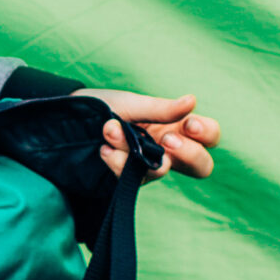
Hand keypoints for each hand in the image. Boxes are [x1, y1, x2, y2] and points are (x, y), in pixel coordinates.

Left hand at [74, 88, 219, 179]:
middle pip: (201, 166)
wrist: (70, 117)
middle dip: (190, 154)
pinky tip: (104, 146)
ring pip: (161, 172)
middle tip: (168, 140)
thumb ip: (162, 108)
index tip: (189, 123)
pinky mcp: (125, 179)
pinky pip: (131, 178)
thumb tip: (192, 101)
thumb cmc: (107, 107)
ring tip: (112, 130)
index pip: (209, 136)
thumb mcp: (134, 103)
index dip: (207, 132)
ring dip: (137, 151)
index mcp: (176, 127)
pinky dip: (116, 161)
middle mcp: (168, 150)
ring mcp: (148, 166)